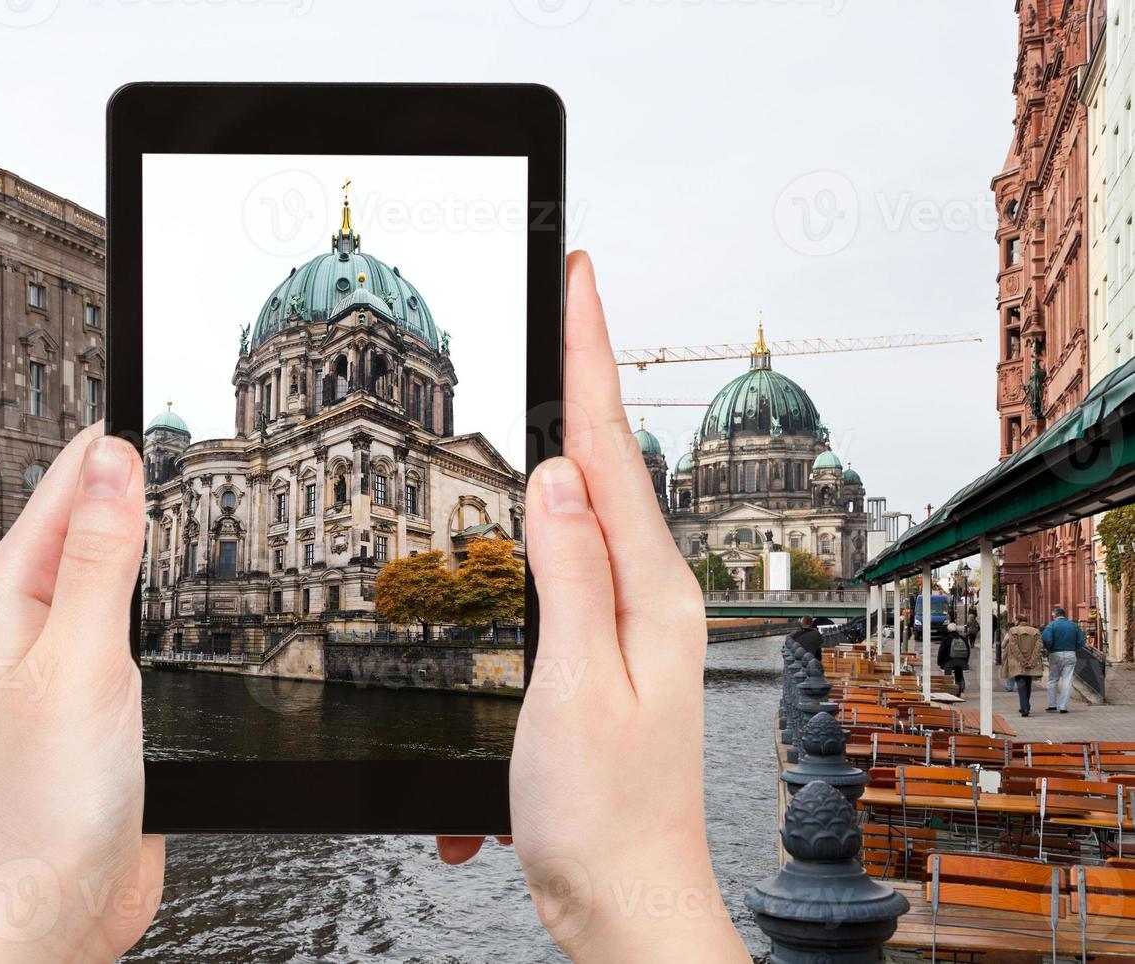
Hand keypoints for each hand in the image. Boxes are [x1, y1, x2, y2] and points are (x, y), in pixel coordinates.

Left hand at [0, 427, 163, 962]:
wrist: (47, 906)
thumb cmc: (39, 803)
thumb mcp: (81, 661)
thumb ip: (99, 557)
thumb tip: (115, 457)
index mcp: (12, 590)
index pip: (70, 476)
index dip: (124, 437)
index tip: (176, 398)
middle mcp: (38, 615)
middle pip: (100, 516)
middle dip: (149, 481)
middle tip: (208, 438)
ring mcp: (74, 656)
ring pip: (127, 569)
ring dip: (162, 540)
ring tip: (208, 499)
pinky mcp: (108, 695)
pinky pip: (143, 624)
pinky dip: (171, 601)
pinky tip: (195, 595)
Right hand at [438, 253, 746, 961]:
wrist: (625, 900)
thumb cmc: (602, 813)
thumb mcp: (572, 685)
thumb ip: (568, 573)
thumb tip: (558, 473)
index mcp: (648, 591)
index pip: (610, 447)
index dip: (591, 353)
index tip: (580, 276)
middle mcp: (648, 595)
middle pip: (606, 460)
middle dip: (583, 371)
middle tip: (563, 299)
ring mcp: (628, 622)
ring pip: (586, 509)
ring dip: (563, 440)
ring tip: (549, 375)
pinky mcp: (602, 651)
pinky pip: (568, 566)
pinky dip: (539, 529)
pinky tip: (528, 508)